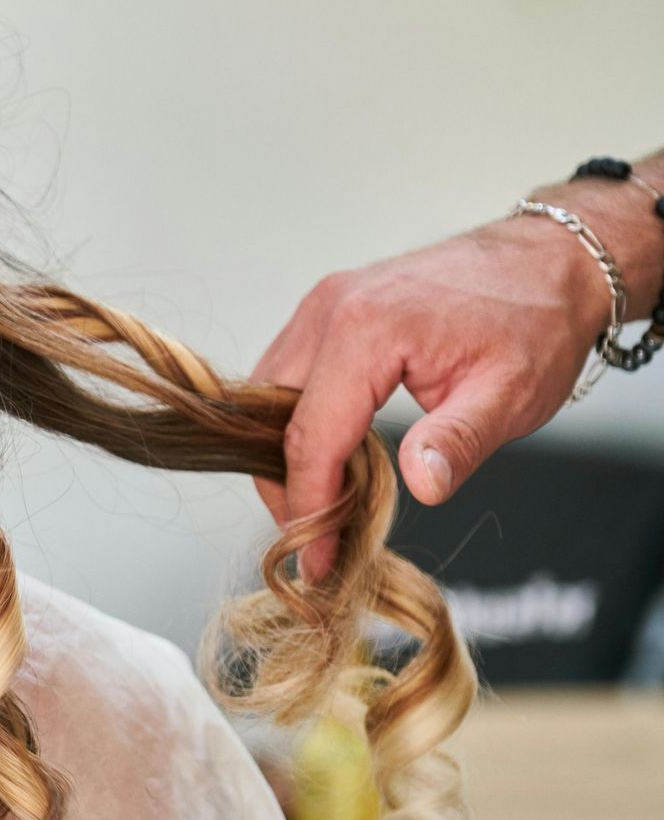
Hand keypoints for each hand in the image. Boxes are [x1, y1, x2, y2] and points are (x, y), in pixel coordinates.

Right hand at [252, 215, 609, 578]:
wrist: (549, 260)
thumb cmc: (536, 322)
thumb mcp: (511, 394)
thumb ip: (458, 441)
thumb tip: (420, 487)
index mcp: (364, 329)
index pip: (311, 436)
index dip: (308, 507)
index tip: (318, 559)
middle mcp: (328, 309)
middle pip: (271, 419)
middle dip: (286, 486)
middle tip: (319, 540)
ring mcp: (323, 305)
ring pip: (269, 396)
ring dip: (288, 453)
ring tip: (328, 503)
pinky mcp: (329, 308)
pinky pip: (288, 374)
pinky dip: (299, 420)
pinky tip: (337, 454)